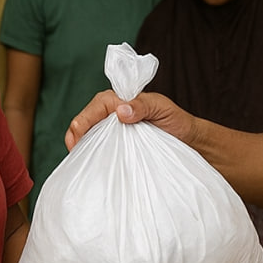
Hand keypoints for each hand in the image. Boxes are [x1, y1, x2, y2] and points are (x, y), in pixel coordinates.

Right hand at [64, 90, 196, 150]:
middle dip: (76, 134)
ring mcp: (114, 129)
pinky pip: (101, 147)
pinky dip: (94, 154)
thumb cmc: (176, 120)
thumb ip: (142, 106)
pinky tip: (92, 163)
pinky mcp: (118, 144)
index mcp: (120, 98)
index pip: (95, 106)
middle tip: (73, 152)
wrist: (189, 139)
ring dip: (83, 146)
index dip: (83, 120)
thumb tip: (121, 110)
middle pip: (86, 120)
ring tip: (80, 160)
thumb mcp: (162, 108)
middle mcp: (113, 112)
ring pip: (90, 135)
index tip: (77, 135)